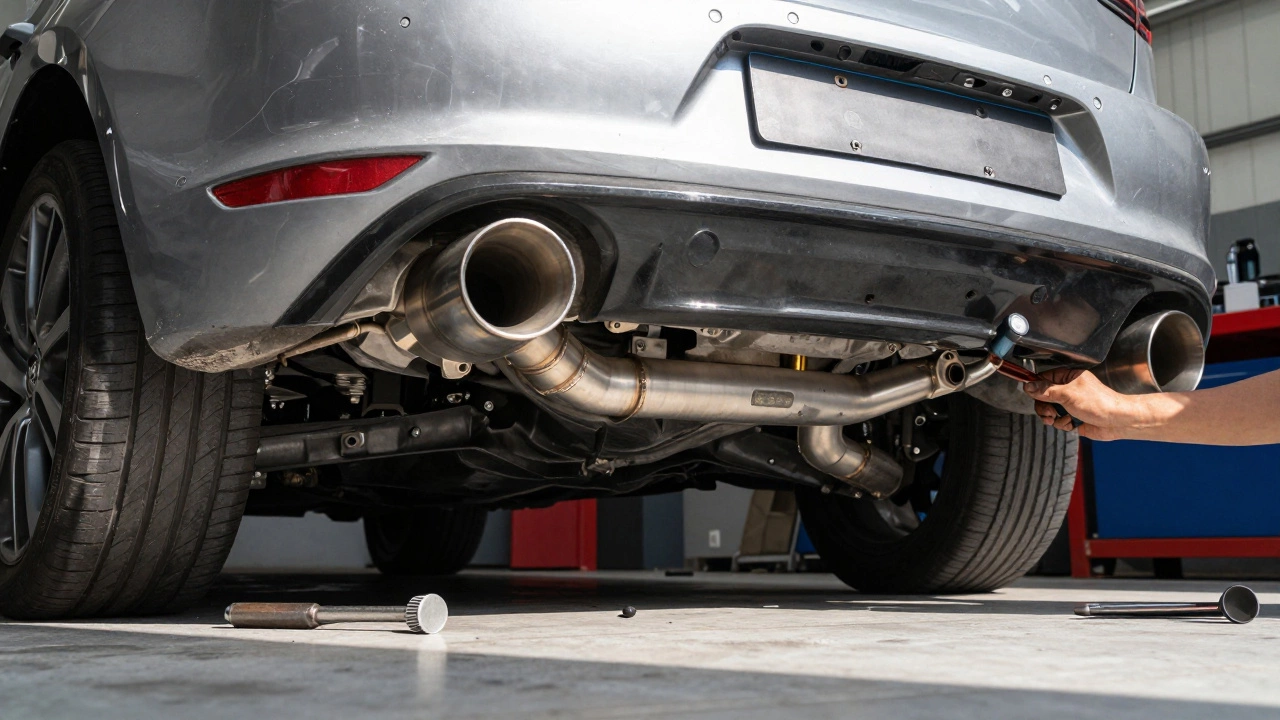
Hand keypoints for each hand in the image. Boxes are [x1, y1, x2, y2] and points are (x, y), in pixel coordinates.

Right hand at [1022, 369, 1147, 440]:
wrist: (1116, 421)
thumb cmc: (1099, 403)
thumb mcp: (1068, 394)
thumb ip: (1046, 390)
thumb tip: (1028, 386)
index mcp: (1068, 377)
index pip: (1043, 379)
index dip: (1036, 388)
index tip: (1033, 396)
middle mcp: (1068, 389)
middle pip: (1043, 397)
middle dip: (1044, 407)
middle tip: (1048, 413)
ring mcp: (1070, 404)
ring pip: (1049, 411)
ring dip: (1053, 417)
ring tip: (1060, 419)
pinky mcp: (1073, 417)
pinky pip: (1058, 421)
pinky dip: (1062, 424)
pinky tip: (1072, 423)